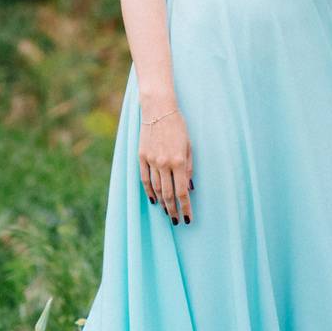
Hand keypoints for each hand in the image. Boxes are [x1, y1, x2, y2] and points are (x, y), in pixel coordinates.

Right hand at [139, 108, 193, 224]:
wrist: (158, 109)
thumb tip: (188, 187)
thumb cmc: (178, 126)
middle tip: (176, 221)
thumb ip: (189, 168)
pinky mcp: (141, 157)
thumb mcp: (189, 146)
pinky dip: (149, 191)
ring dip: (162, 203)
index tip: (188, 218)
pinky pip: (144, 179)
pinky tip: (153, 199)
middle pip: (168, 194)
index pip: (182, 192)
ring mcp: (151, 160)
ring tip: (167, 212)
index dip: (185, 207)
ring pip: (156, 189)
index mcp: (179, 161)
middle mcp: (164, 163)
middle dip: (173, 210)